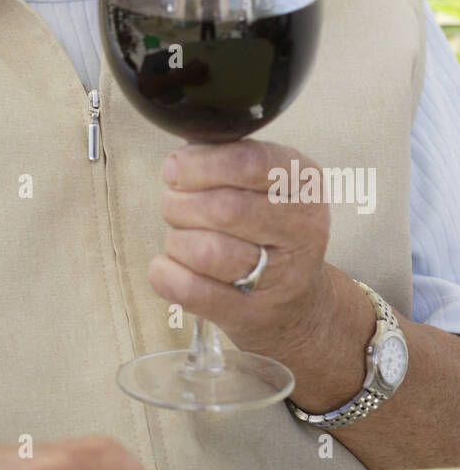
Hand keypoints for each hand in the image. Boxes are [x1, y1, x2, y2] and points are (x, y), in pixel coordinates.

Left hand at [150, 139, 331, 359]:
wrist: (295, 299)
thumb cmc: (264, 226)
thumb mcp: (263, 181)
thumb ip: (224, 158)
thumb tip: (179, 155)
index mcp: (303, 181)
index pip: (248, 162)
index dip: (199, 163)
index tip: (175, 168)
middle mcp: (303, 228)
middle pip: (222, 209)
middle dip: (180, 203)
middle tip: (174, 203)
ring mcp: (282, 276)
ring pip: (205, 252)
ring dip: (176, 239)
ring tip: (181, 236)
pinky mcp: (253, 314)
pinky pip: (191, 290)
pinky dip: (166, 274)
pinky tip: (169, 265)